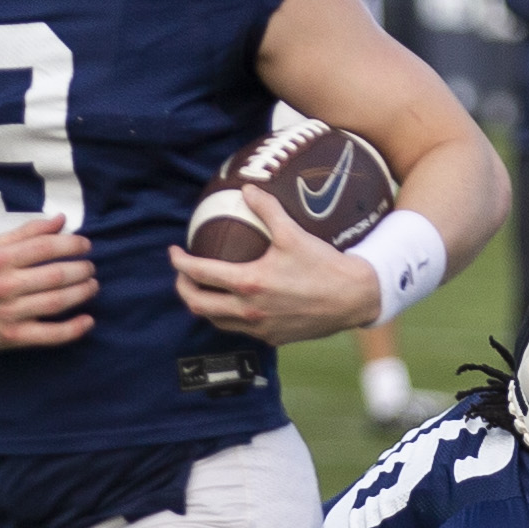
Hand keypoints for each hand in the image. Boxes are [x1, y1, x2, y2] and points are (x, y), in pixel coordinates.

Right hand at [0, 214, 97, 348]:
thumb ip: (28, 232)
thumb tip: (61, 219)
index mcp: (0, 259)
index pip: (45, 248)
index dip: (72, 245)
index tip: (85, 245)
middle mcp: (4, 286)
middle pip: (55, 276)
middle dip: (81, 270)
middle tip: (89, 267)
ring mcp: (9, 313)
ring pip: (56, 302)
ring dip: (82, 293)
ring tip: (92, 285)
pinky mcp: (14, 336)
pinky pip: (50, 335)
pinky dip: (74, 329)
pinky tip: (88, 320)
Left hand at [170, 188, 383, 345]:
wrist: (354, 298)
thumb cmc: (324, 266)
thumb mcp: (294, 233)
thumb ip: (267, 209)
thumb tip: (248, 189)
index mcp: (249, 283)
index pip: (200, 274)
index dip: (180, 263)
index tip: (174, 252)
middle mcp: (249, 310)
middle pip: (198, 304)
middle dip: (183, 288)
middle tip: (183, 274)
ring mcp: (260, 328)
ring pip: (216, 321)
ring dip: (203, 305)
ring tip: (204, 290)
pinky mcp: (274, 338)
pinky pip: (240, 329)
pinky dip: (229, 316)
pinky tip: (236, 303)